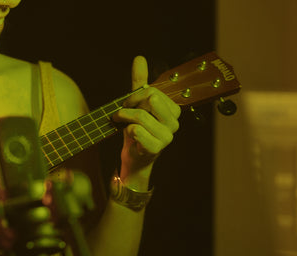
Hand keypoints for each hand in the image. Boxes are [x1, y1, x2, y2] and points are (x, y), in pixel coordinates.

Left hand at [112, 56, 180, 184]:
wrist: (133, 157)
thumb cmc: (137, 129)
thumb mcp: (137, 104)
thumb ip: (139, 82)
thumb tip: (139, 58)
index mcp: (173, 110)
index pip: (153, 91)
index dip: (134, 97)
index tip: (127, 106)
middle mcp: (174, 122)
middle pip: (151, 99)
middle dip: (130, 106)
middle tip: (122, 115)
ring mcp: (167, 136)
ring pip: (141, 116)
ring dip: (124, 119)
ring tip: (122, 125)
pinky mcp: (156, 148)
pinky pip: (136, 131)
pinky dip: (128, 132)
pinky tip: (132, 139)